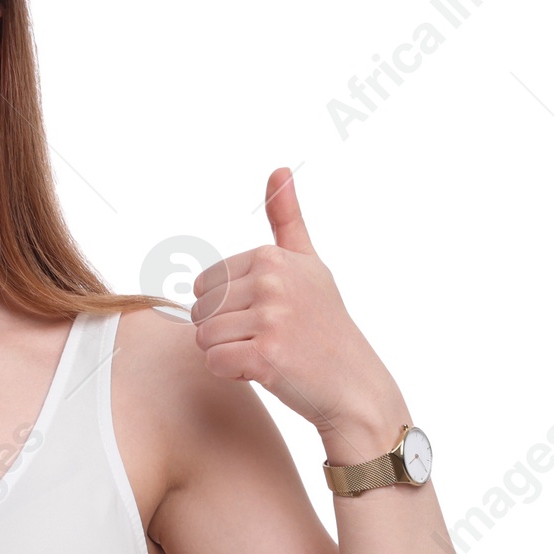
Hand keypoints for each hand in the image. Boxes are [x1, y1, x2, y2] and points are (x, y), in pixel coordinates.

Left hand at [190, 168, 407, 458]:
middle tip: (267, 338)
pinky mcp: (266, 354)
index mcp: (272, 257)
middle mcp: (272, 281)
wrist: (353, 384)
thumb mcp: (309, 265)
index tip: (266, 315)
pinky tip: (267, 371)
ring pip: (204, 339)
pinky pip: (215, 363)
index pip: (206, 284)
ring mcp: (271, 318)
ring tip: (269, 353)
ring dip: (229, 354)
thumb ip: (287, 221)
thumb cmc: (325, 326)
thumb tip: (278, 170)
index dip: (227, 308)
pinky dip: (234, 373)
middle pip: (200, 311)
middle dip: (224, 331)